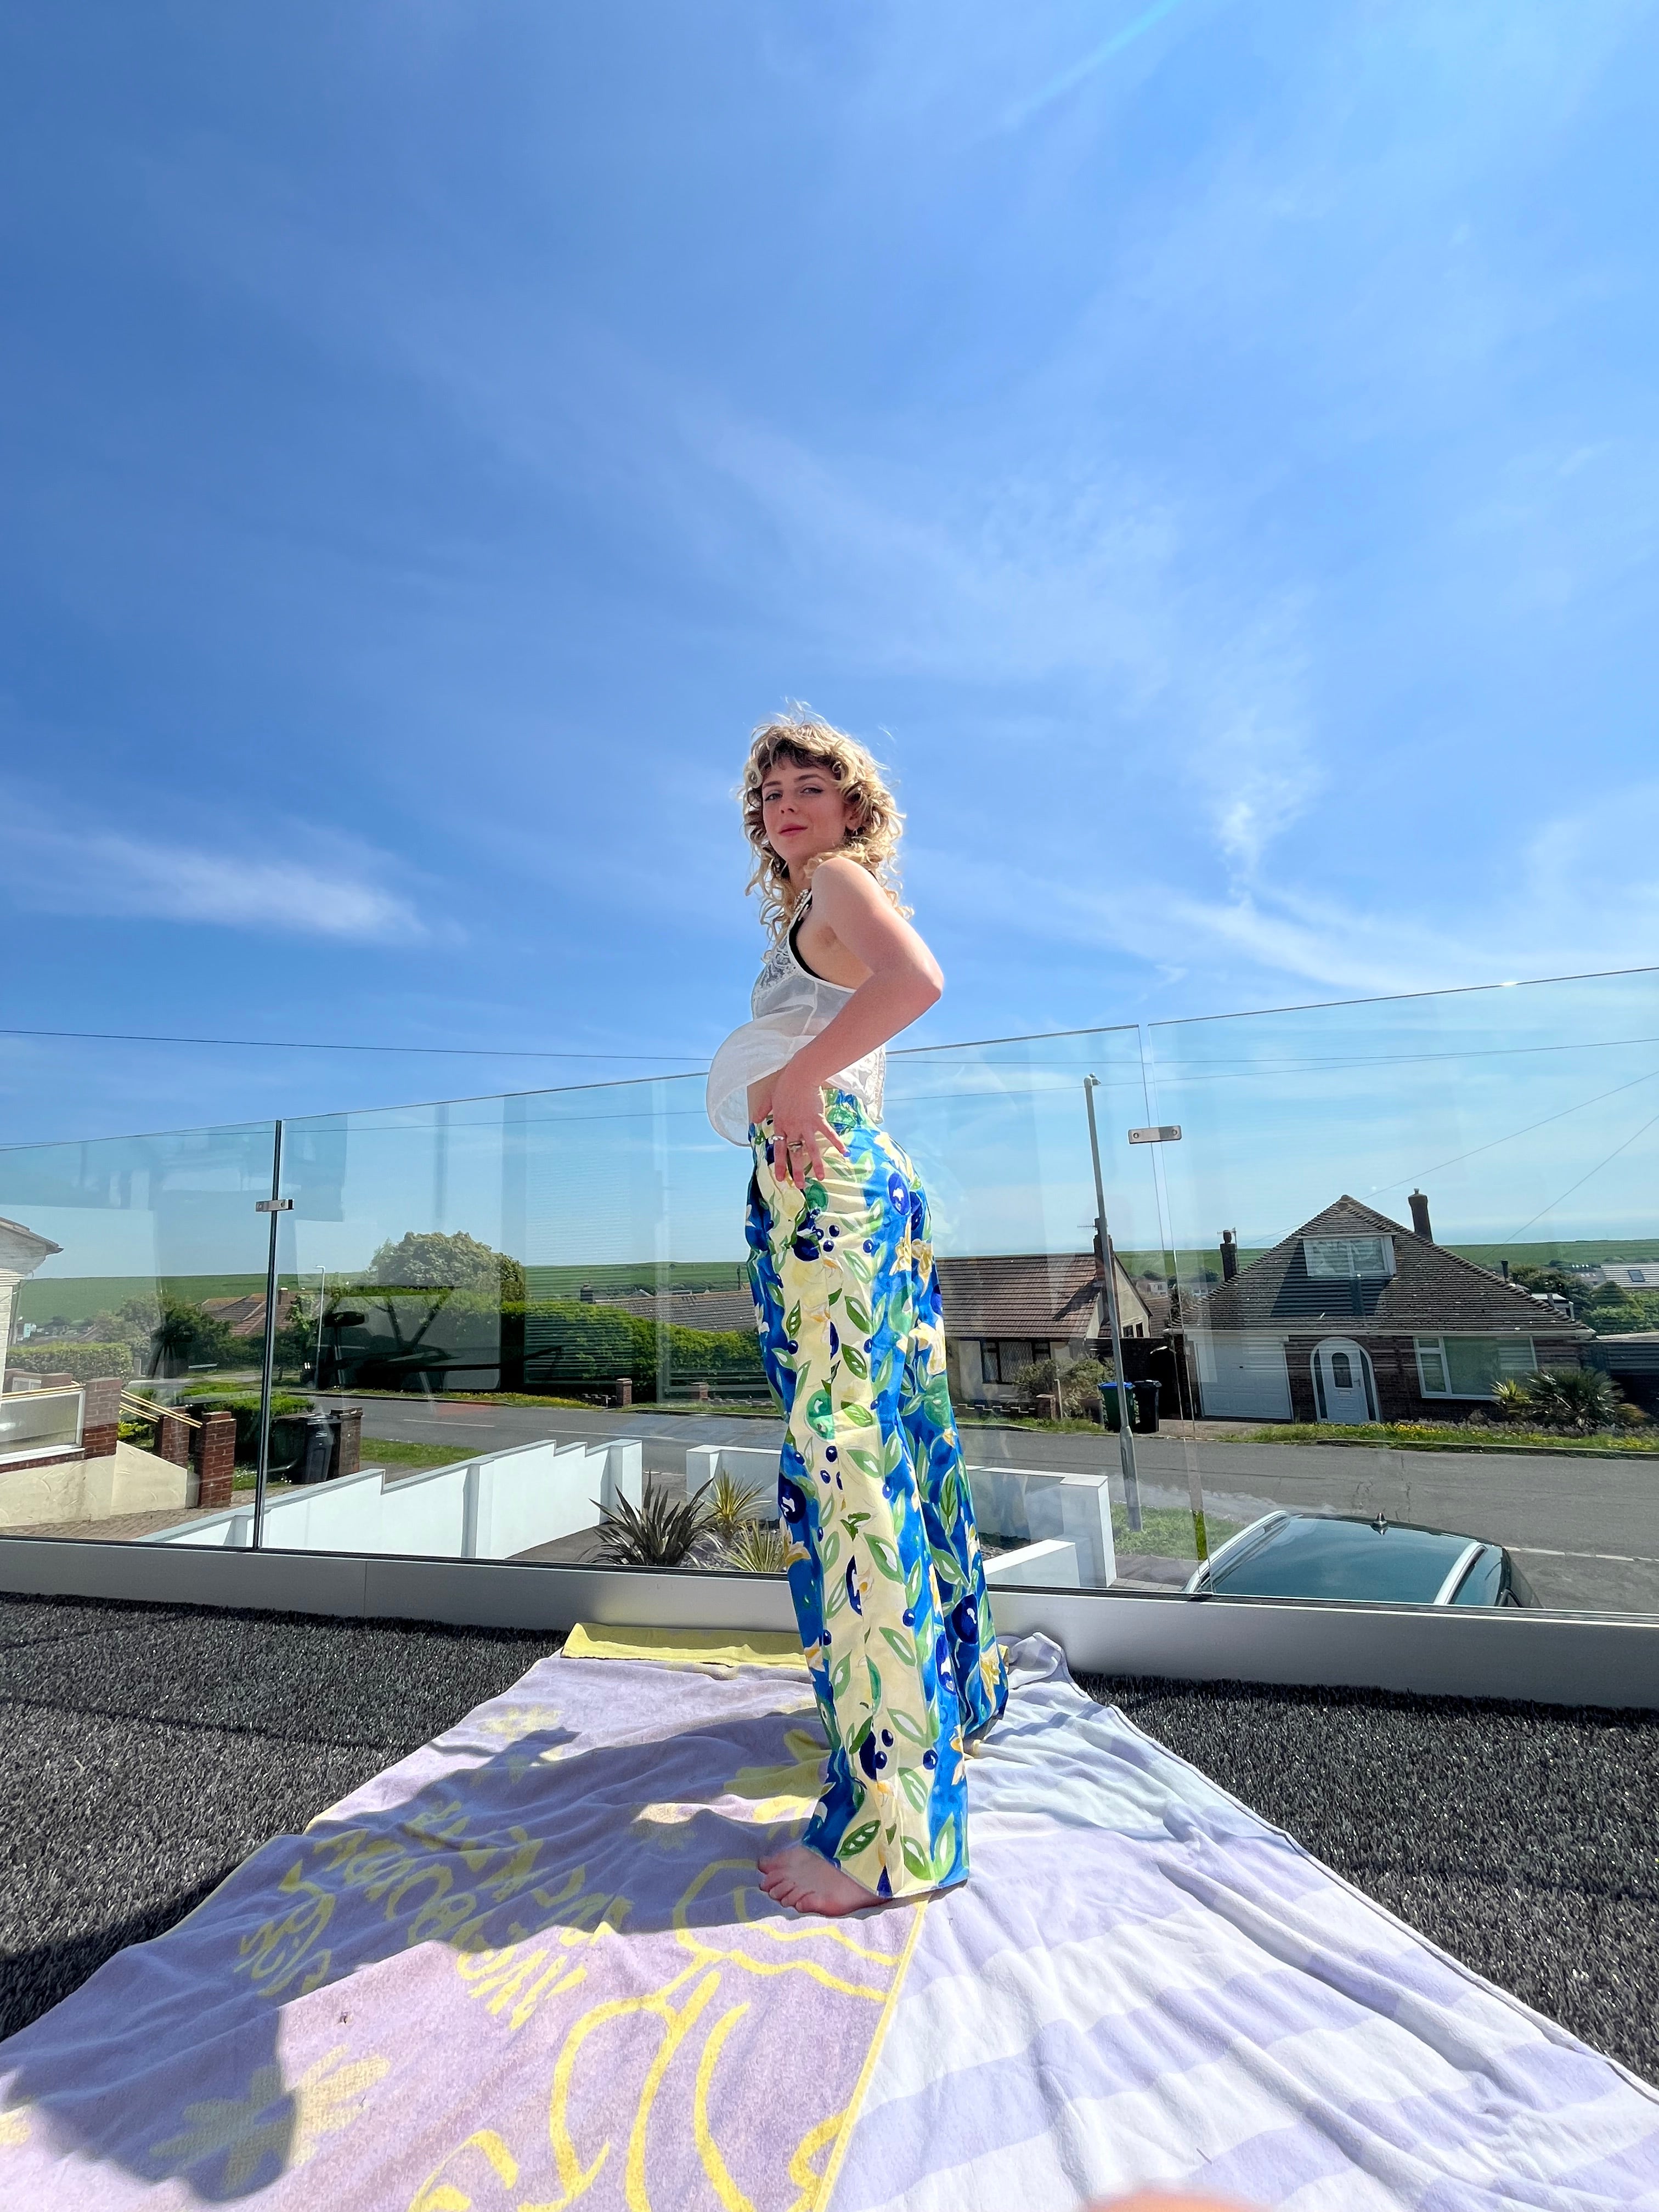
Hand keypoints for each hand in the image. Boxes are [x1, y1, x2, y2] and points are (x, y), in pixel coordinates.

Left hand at [768, 1060, 845, 1191]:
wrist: (800, 1077)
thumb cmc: (784, 1085)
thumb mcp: (769, 1098)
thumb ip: (762, 1110)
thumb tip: (754, 1120)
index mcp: (780, 1124)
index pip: (779, 1149)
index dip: (780, 1165)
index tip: (781, 1178)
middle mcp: (792, 1128)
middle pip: (794, 1153)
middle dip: (797, 1170)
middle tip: (800, 1185)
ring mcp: (806, 1125)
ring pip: (810, 1148)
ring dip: (815, 1164)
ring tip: (820, 1177)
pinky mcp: (818, 1119)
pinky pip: (828, 1134)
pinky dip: (836, 1143)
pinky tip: (844, 1153)